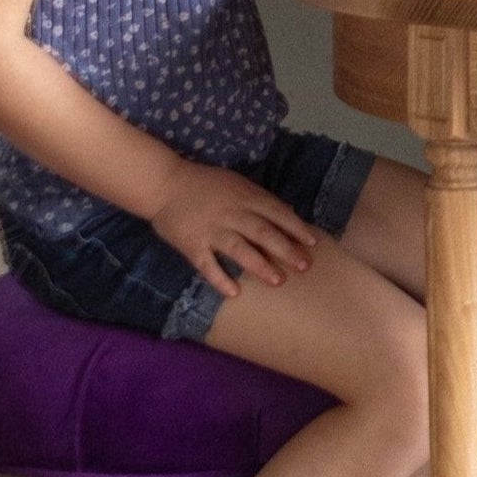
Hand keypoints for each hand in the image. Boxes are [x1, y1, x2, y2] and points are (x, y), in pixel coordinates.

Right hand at [149, 160, 318, 295]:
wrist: (164, 184)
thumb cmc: (204, 183)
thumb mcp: (237, 183)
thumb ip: (260, 198)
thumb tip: (288, 211)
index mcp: (244, 197)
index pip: (275, 212)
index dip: (295, 228)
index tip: (312, 243)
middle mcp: (231, 214)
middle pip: (262, 232)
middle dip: (285, 249)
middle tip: (304, 266)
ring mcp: (211, 230)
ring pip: (239, 249)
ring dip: (260, 265)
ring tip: (278, 281)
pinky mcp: (192, 245)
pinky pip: (207, 265)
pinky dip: (220, 279)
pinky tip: (234, 293)